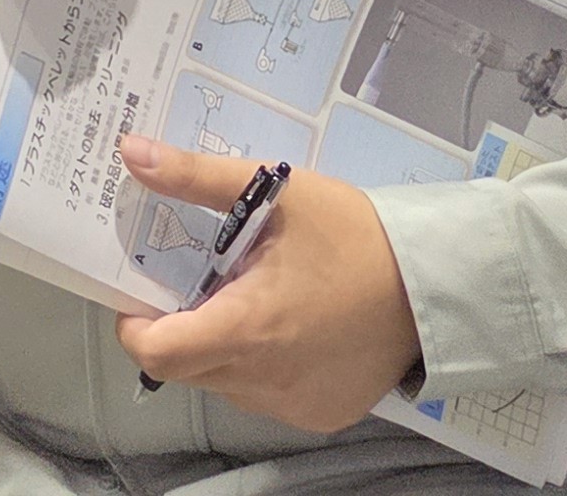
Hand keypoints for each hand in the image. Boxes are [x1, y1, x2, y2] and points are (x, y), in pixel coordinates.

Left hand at [115, 140, 422, 430]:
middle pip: (187, 368)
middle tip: (203, 280)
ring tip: (251, 296)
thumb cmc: (353, 235)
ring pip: (224, 384)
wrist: (435, 284)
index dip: (135, 323)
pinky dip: (261, 367)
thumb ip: (194, 176)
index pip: (156, 354)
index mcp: (247, 328)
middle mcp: (265, 380)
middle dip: (179, 327)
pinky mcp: (323, 415)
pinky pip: (266, 397)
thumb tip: (130, 152)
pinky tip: (288, 327)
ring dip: (221, 347)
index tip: (145, 291)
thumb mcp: (273, 191)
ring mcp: (295, 405)